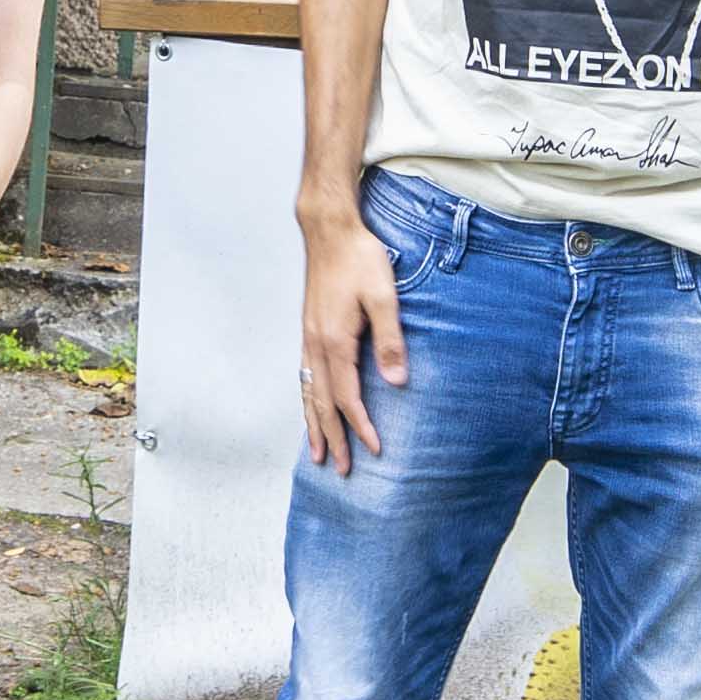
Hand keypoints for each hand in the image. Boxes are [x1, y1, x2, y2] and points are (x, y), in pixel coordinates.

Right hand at [294, 211, 404, 475]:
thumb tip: (396, 382)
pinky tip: (310, 409)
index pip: (348, 397)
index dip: (361, 426)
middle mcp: (316, 345)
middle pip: (322, 403)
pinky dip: (306, 401)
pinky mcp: (308, 330)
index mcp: (335, 342)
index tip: (374, 450)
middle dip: (332, 438)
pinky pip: (304, 377)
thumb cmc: (360, 259)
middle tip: (340, 469)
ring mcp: (308, 338)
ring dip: (313, 425)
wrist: (329, 230)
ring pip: (308, 393)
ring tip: (316, 453)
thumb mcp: (384, 296)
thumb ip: (390, 340)